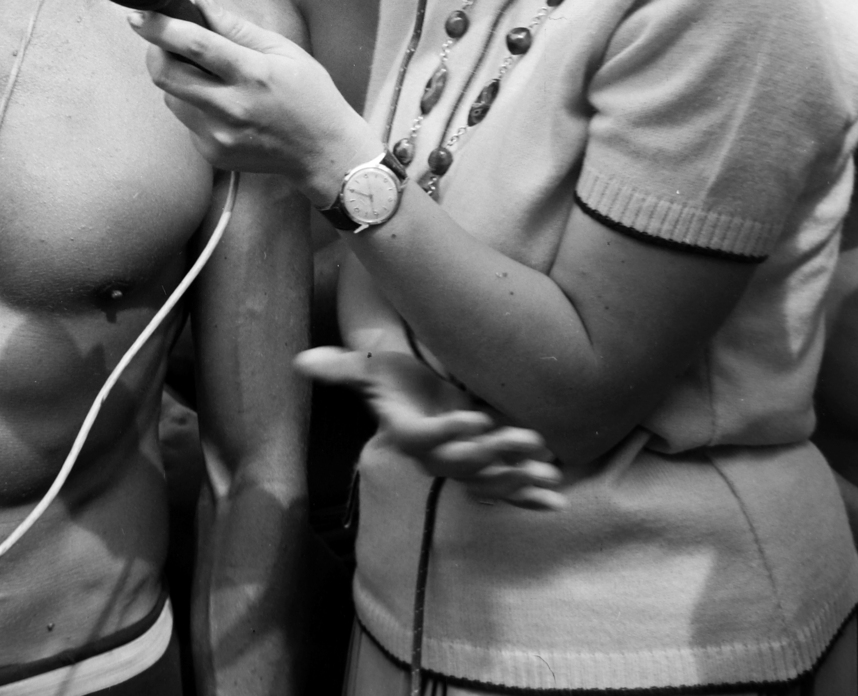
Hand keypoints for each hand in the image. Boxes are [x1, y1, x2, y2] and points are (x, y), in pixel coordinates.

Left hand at [128, 0, 376, 204]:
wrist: (323, 153)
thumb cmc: (309, 95)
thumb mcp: (283, 51)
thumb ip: (237, 27)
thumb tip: (201, 1)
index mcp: (253, 74)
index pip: (196, 46)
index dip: (162, 28)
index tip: (139, 15)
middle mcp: (231, 107)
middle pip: (167, 75)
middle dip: (155, 51)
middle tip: (164, 39)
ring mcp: (219, 135)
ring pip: (171, 97)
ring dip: (177, 78)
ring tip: (207, 74)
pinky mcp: (212, 153)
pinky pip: (186, 119)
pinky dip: (194, 104)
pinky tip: (222, 104)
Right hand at [297, 347, 565, 510]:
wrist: (415, 398)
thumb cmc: (393, 379)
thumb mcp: (369, 368)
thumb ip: (340, 367)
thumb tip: (299, 361)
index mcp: (407, 434)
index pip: (424, 439)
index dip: (447, 431)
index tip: (474, 416)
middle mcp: (434, 457)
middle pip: (463, 462)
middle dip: (495, 452)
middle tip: (525, 437)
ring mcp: (461, 464)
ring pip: (489, 478)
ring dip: (519, 475)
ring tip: (548, 467)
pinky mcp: (483, 469)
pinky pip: (506, 491)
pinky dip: (531, 497)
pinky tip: (558, 497)